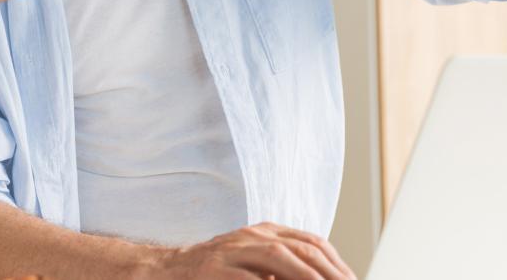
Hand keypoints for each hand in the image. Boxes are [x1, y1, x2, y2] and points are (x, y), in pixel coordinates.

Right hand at [149, 222, 355, 279]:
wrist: (170, 270)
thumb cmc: (217, 271)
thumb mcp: (253, 263)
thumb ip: (282, 269)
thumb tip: (321, 277)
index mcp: (265, 232)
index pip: (311, 242)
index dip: (337, 263)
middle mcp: (252, 236)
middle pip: (302, 249)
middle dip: (331, 272)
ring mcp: (234, 251)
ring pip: (280, 257)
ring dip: (309, 276)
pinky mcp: (217, 270)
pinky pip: (249, 279)